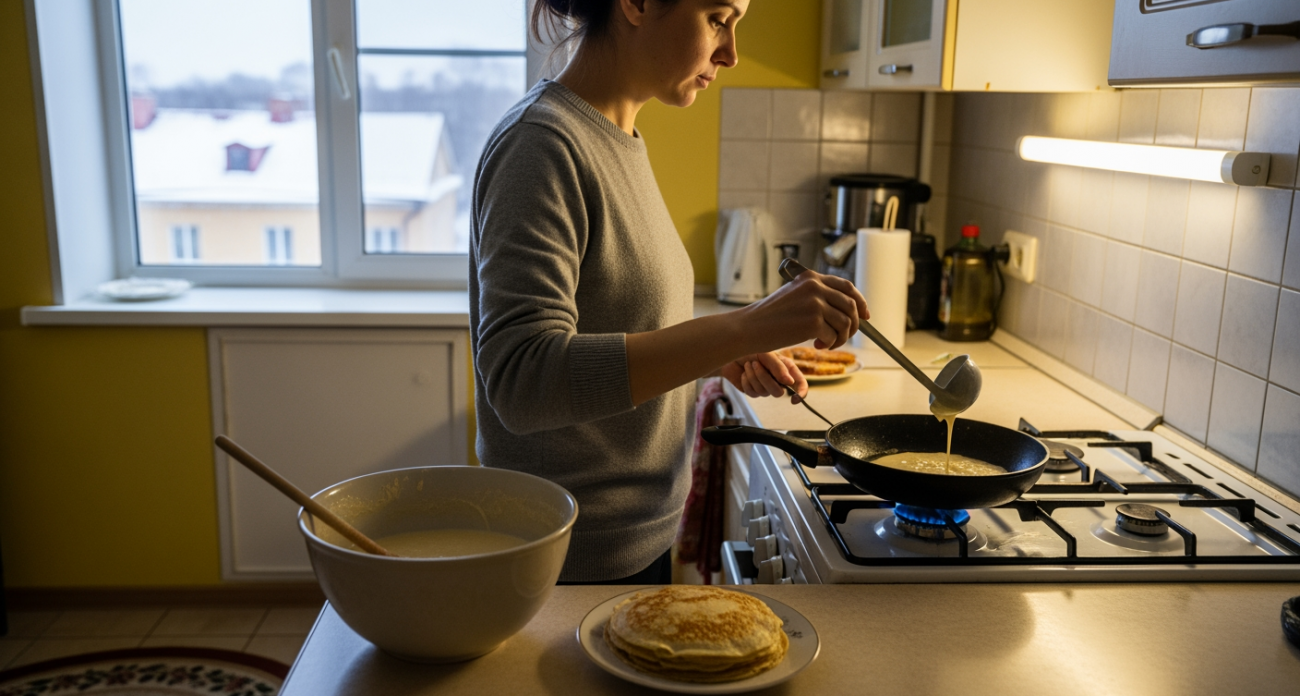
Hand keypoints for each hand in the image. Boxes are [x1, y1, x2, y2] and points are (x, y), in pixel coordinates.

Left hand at [719, 352, 807, 402]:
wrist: (732, 351)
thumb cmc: (752, 349)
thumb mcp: (767, 354)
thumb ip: (778, 367)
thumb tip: (790, 382)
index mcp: (786, 369)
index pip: (799, 383)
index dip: (801, 393)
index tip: (794, 399)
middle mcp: (778, 380)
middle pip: (779, 392)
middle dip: (765, 378)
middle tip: (755, 363)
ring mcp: (765, 387)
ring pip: (764, 392)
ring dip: (753, 376)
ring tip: (748, 364)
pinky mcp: (753, 391)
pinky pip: (752, 393)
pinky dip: (746, 381)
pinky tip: (743, 373)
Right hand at [737, 269, 868, 351]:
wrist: (750, 327)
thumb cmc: (769, 316)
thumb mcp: (794, 296)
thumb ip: (817, 296)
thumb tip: (847, 310)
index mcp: (811, 277)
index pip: (847, 286)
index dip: (861, 302)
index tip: (865, 316)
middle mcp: (815, 286)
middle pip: (852, 305)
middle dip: (854, 324)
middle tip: (844, 337)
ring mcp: (815, 303)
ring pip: (846, 322)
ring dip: (841, 337)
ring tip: (827, 343)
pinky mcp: (813, 321)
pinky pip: (835, 335)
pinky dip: (830, 344)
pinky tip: (817, 344)